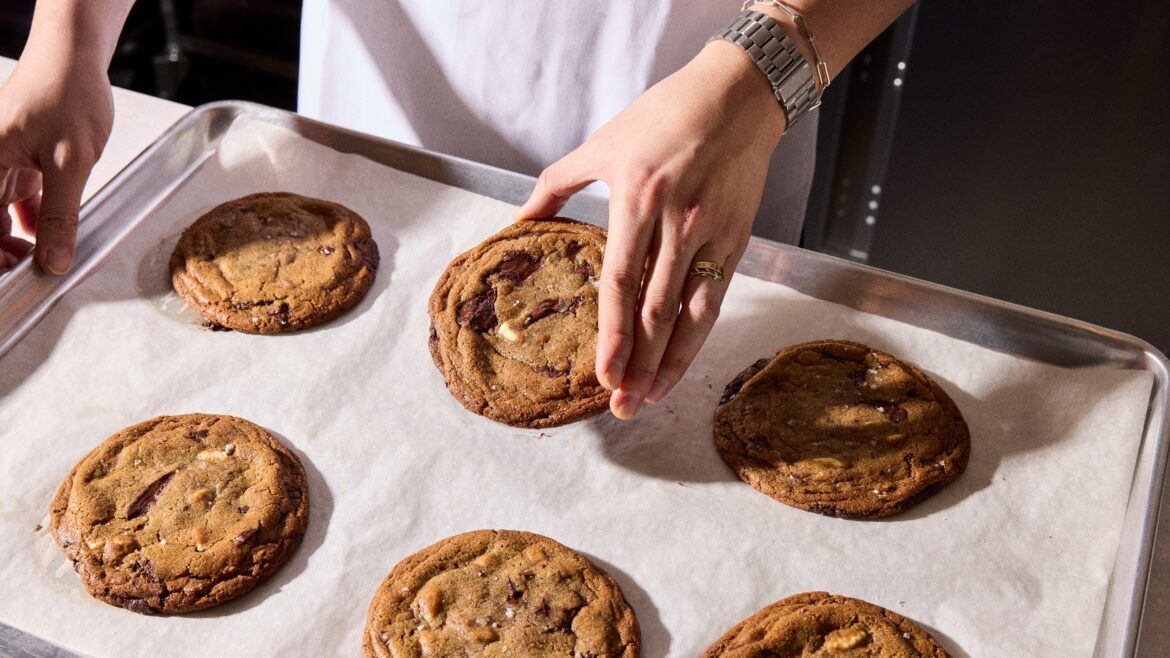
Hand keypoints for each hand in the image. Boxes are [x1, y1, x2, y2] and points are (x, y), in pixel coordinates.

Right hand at [0, 46, 114, 274]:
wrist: (74, 58)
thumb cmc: (68, 94)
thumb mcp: (71, 162)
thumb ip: (61, 215)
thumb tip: (54, 261)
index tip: (15, 280)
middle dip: (4, 253)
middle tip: (32, 273)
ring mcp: (0, 164)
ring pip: (0, 216)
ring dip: (18, 240)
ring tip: (45, 259)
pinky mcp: (20, 162)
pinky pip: (17, 201)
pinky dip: (33, 220)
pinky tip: (52, 234)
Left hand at [517, 41, 786, 418]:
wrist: (738, 97)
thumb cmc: (665, 115)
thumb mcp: (604, 143)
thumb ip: (558, 183)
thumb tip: (520, 217)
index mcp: (639, 200)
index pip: (622, 282)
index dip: (613, 334)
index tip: (602, 374)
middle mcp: (678, 223)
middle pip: (655, 311)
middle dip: (638, 365)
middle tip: (622, 408)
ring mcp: (711, 235)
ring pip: (689, 314)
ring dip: (668, 363)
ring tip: (649, 400)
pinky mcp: (736, 241)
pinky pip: (714, 299)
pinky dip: (697, 338)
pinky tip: (681, 365)